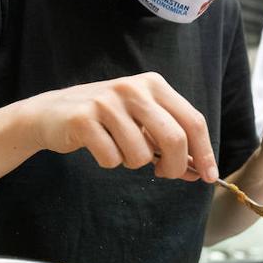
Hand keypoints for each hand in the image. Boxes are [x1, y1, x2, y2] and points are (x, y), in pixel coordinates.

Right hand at [24, 72, 213, 181]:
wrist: (51, 113)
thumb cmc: (106, 120)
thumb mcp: (142, 122)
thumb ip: (171, 142)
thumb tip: (201, 171)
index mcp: (154, 85)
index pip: (193, 121)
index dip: (205, 152)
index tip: (210, 177)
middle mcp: (134, 88)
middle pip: (174, 139)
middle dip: (174, 166)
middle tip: (164, 174)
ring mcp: (108, 102)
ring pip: (141, 154)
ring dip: (133, 162)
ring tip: (119, 149)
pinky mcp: (84, 119)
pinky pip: (112, 158)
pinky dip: (109, 162)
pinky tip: (99, 147)